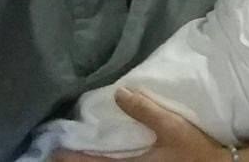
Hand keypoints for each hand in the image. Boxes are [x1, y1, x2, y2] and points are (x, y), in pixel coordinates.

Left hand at [52, 88, 227, 161]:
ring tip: (81, 152)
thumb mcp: (172, 127)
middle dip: (79, 161)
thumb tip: (119, 93)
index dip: (72, 158)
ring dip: (95, 160)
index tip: (53, 152)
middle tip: (59, 153)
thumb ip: (145, 111)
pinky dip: (113, 159)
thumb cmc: (196, 151)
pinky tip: (114, 152)